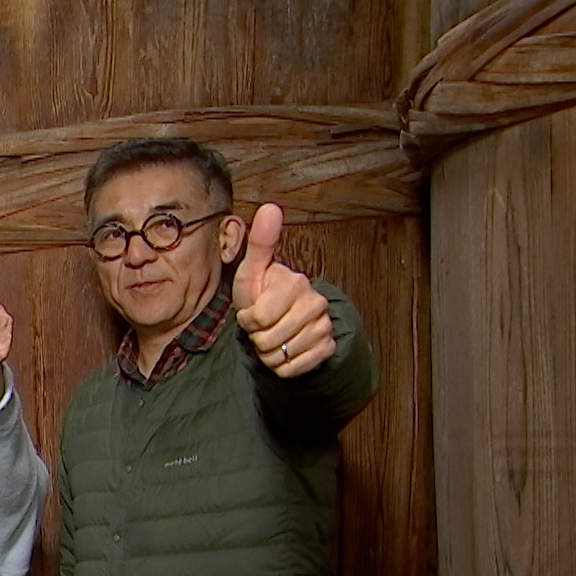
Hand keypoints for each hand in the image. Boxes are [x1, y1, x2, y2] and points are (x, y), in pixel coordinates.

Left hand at [233, 204, 334, 377]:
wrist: (284, 321)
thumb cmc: (263, 294)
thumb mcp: (253, 271)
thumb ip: (260, 242)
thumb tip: (270, 206)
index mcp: (296, 282)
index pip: (258, 318)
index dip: (248, 320)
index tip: (251, 312)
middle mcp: (316, 303)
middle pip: (268, 339)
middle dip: (257, 337)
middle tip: (262, 326)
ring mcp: (324, 326)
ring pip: (280, 356)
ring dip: (268, 352)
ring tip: (273, 336)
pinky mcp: (327, 348)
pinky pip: (292, 369)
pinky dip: (282, 366)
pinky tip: (286, 350)